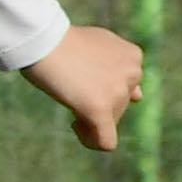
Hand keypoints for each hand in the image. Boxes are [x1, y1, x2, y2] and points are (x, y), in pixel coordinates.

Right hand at [22, 23, 144, 151]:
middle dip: (96, 100)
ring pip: (110, 120)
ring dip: (90, 114)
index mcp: (133, 56)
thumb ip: (118, 66)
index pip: (126, 85)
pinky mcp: (101, 110)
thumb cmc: (60, 40)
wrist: (42, 40)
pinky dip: (91, 140)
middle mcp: (132, 74)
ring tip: (67, 96)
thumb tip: (139, 96)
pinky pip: (105, 141)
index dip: (102, 85)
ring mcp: (118, 93)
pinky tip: (75, 125)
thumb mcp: (97, 44)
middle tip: (70, 85)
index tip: (81, 77)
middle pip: (120, 103)